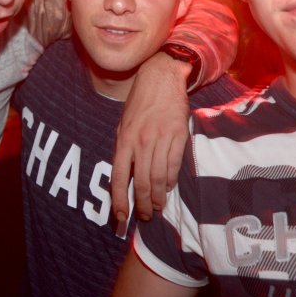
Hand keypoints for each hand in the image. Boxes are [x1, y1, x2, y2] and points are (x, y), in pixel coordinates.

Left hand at [111, 52, 190, 234]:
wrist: (161, 78)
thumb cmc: (140, 102)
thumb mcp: (123, 123)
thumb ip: (124, 148)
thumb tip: (124, 175)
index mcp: (123, 140)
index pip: (117, 177)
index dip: (119, 201)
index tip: (121, 218)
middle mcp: (140, 142)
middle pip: (139, 183)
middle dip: (141, 205)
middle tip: (145, 216)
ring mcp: (160, 139)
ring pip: (158, 178)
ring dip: (157, 197)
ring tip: (157, 206)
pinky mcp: (178, 136)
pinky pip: (173, 166)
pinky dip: (170, 181)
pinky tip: (168, 188)